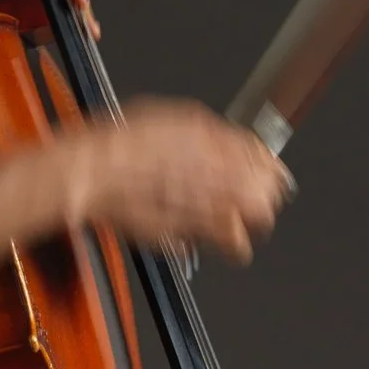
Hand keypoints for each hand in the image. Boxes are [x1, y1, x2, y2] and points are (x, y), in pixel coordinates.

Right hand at [64, 98, 291, 265]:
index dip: (266, 164)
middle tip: (261, 199)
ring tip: (249, 224)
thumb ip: (205, 134)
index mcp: (215, 135)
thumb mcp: (172, 119)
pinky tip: (234, 249)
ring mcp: (213, 195)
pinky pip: (234, 242)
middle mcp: (220, 164)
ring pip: (258, 212)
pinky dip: (236, 247)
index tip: (268, 172)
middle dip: (265, 191)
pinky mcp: (199, 226)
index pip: (261, 152)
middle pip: (267, 183)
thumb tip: (221, 141)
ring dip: (256, 220)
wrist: (99, 171)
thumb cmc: (121, 145)